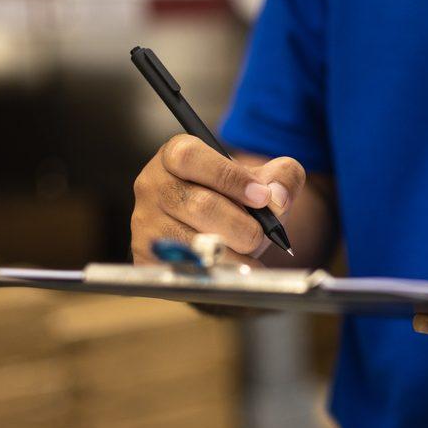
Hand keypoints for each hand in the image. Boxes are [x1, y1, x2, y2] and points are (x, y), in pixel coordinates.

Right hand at [131, 135, 305, 264]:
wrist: (219, 233)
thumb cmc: (239, 199)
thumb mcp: (263, 179)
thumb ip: (282, 176)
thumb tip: (278, 198)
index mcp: (176, 154)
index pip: (191, 157)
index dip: (229, 177)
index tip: (262, 197)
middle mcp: (152, 185)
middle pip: (198, 205)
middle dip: (241, 225)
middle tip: (262, 236)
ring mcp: (145, 222)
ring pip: (193, 241)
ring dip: (232, 253)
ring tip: (251, 254)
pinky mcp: (145, 256)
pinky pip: (186, 268)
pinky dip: (219, 273)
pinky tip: (236, 271)